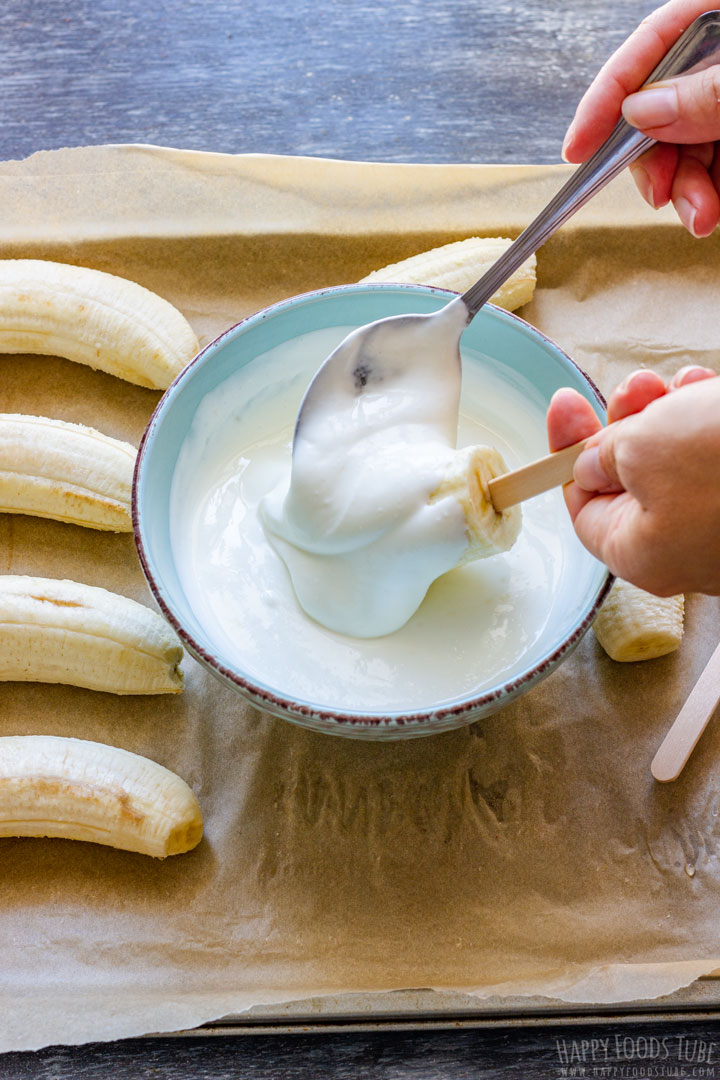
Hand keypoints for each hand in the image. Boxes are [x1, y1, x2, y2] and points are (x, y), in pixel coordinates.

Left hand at [546, 366, 719, 594]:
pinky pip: (718, 467)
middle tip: (633, 387)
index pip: (584, 510)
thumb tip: (590, 463)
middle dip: (629, 425)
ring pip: (680, 468)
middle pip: (633, 485)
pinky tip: (710, 393)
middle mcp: (686, 556)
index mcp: (641, 557)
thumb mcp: (640, 447)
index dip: (570, 454)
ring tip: (684, 384)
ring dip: (673, 417)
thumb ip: (602, 455)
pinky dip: (710, 428)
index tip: (567, 405)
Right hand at [562, 1, 719, 235]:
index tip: (577, 148)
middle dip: (656, 159)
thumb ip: (707, 92)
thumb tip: (641, 112)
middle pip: (665, 104)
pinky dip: (709, 191)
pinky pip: (715, 162)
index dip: (608, 96)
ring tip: (701, 216)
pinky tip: (712, 210)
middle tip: (660, 196)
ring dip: (685, 188)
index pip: (652, 42)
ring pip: (689, 143)